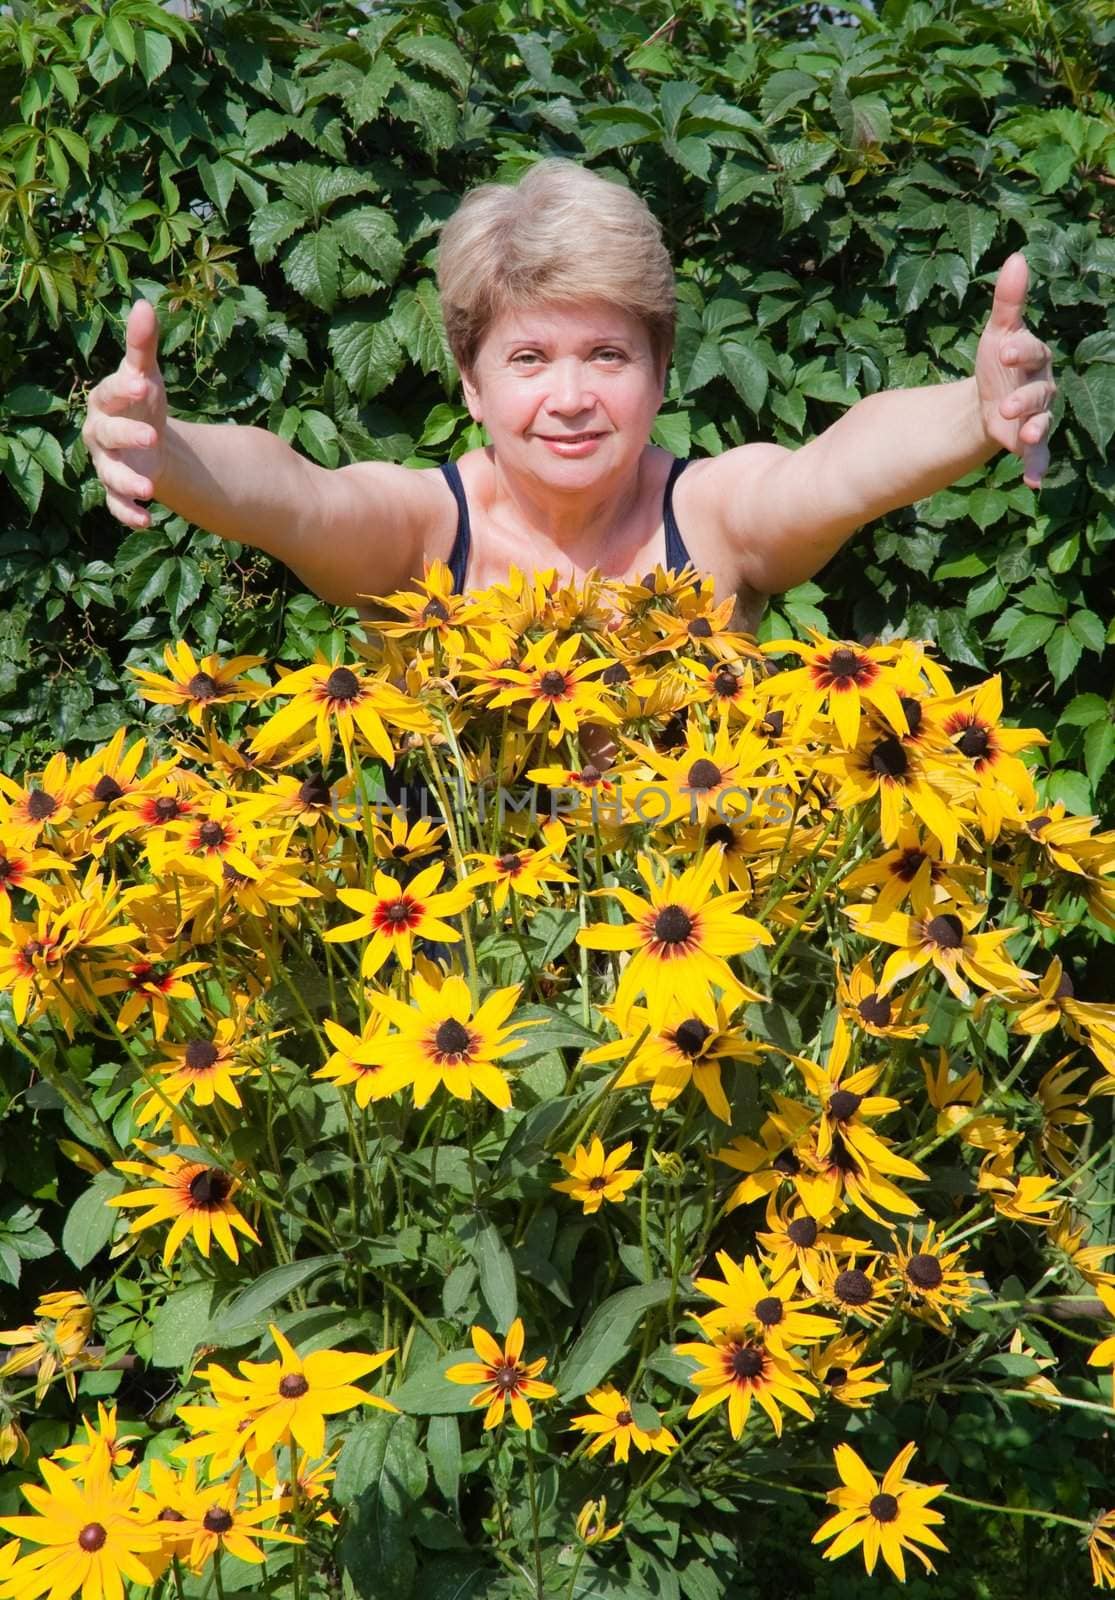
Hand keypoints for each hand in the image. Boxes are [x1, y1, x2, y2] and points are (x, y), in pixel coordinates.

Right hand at [82, 299, 166, 526]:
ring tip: (148, 490)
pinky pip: (116, 506)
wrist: (147, 440)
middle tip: (152, 438)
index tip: (144, 383)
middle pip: (107, 435)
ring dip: (126, 484)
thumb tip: (144, 303)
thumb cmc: (141, 402)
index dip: (124, 389)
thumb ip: (143, 345)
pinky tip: (149, 521)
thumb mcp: (146, 374)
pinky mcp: (118, 490)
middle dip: (126, 437)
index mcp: (105, 402)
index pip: (110, 393)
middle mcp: (100, 434)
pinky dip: (129, 514)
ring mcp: (107, 463)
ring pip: (109, 475)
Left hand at [974, 253, 1055, 489]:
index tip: (1003, 350)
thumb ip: (1008, 301)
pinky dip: (1036, 467)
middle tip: (1007, 405)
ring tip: (1025, 435)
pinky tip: (1033, 483)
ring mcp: (1038, 415)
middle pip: (1039, 391)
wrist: (990, 398)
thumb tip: (1016, 257)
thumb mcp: (997, 332)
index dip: (1020, 351)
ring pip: (1042, 422)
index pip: (1032, 352)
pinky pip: (1039, 454)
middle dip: (1025, 398)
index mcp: (1035, 357)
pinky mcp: (1029, 440)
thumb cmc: (998, 361)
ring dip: (1034, 429)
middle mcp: (1043, 386)